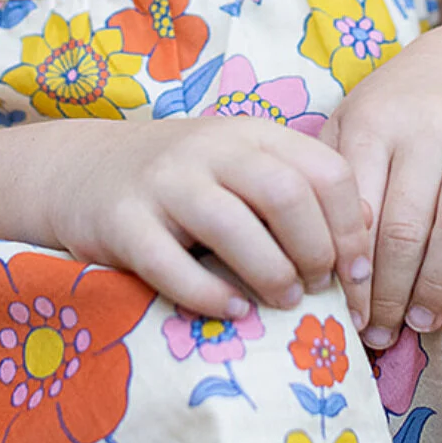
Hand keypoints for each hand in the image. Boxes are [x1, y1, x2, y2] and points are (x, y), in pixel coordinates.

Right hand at [39, 115, 370, 318]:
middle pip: (287, 193)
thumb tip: (359, 255)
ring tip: (282, 300)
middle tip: (317, 287)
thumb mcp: (239, 168)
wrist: (81, 169)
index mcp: (251, 132)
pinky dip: (210, 294)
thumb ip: (291, 193)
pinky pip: (172, 264)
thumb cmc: (181, 181)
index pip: (326, 170)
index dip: (353, 227)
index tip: (355, 272)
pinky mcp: (123, 221)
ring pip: (233, 225)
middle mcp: (210, 148)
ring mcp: (163, 181)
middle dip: (316, 250)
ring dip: (271, 273)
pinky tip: (231, 309)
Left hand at [320, 23, 441, 348]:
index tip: (347, 315)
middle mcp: (428, 127)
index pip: (358, 211)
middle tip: (381, 336)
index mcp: (376, 122)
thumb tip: (305, 251)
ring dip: (440, 284)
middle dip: (390, 292)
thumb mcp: (356, 118)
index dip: (351, 270)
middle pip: (406, 226)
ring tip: (423, 326)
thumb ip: (333, 173)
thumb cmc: (404, 104)